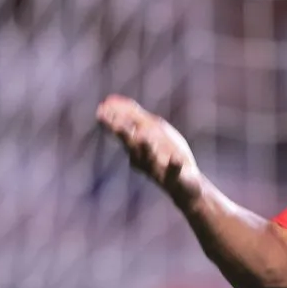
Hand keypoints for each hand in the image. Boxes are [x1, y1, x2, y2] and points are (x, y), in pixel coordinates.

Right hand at [96, 94, 202, 209]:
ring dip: (147, 147)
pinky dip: (174, 165)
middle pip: (132, 146)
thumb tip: (111, 100)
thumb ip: (134, 116)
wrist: (186, 186)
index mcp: (136, 148)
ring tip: (144, 136)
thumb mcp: (153, 131)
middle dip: (124, 134)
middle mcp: (143, 159)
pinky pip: (174, 171)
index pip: (123, 132)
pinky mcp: (176, 177)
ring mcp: (159, 169)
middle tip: (115, 123)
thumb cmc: (166, 154)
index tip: (100, 109)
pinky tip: (176, 159)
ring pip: (150, 158)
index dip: (112, 121)